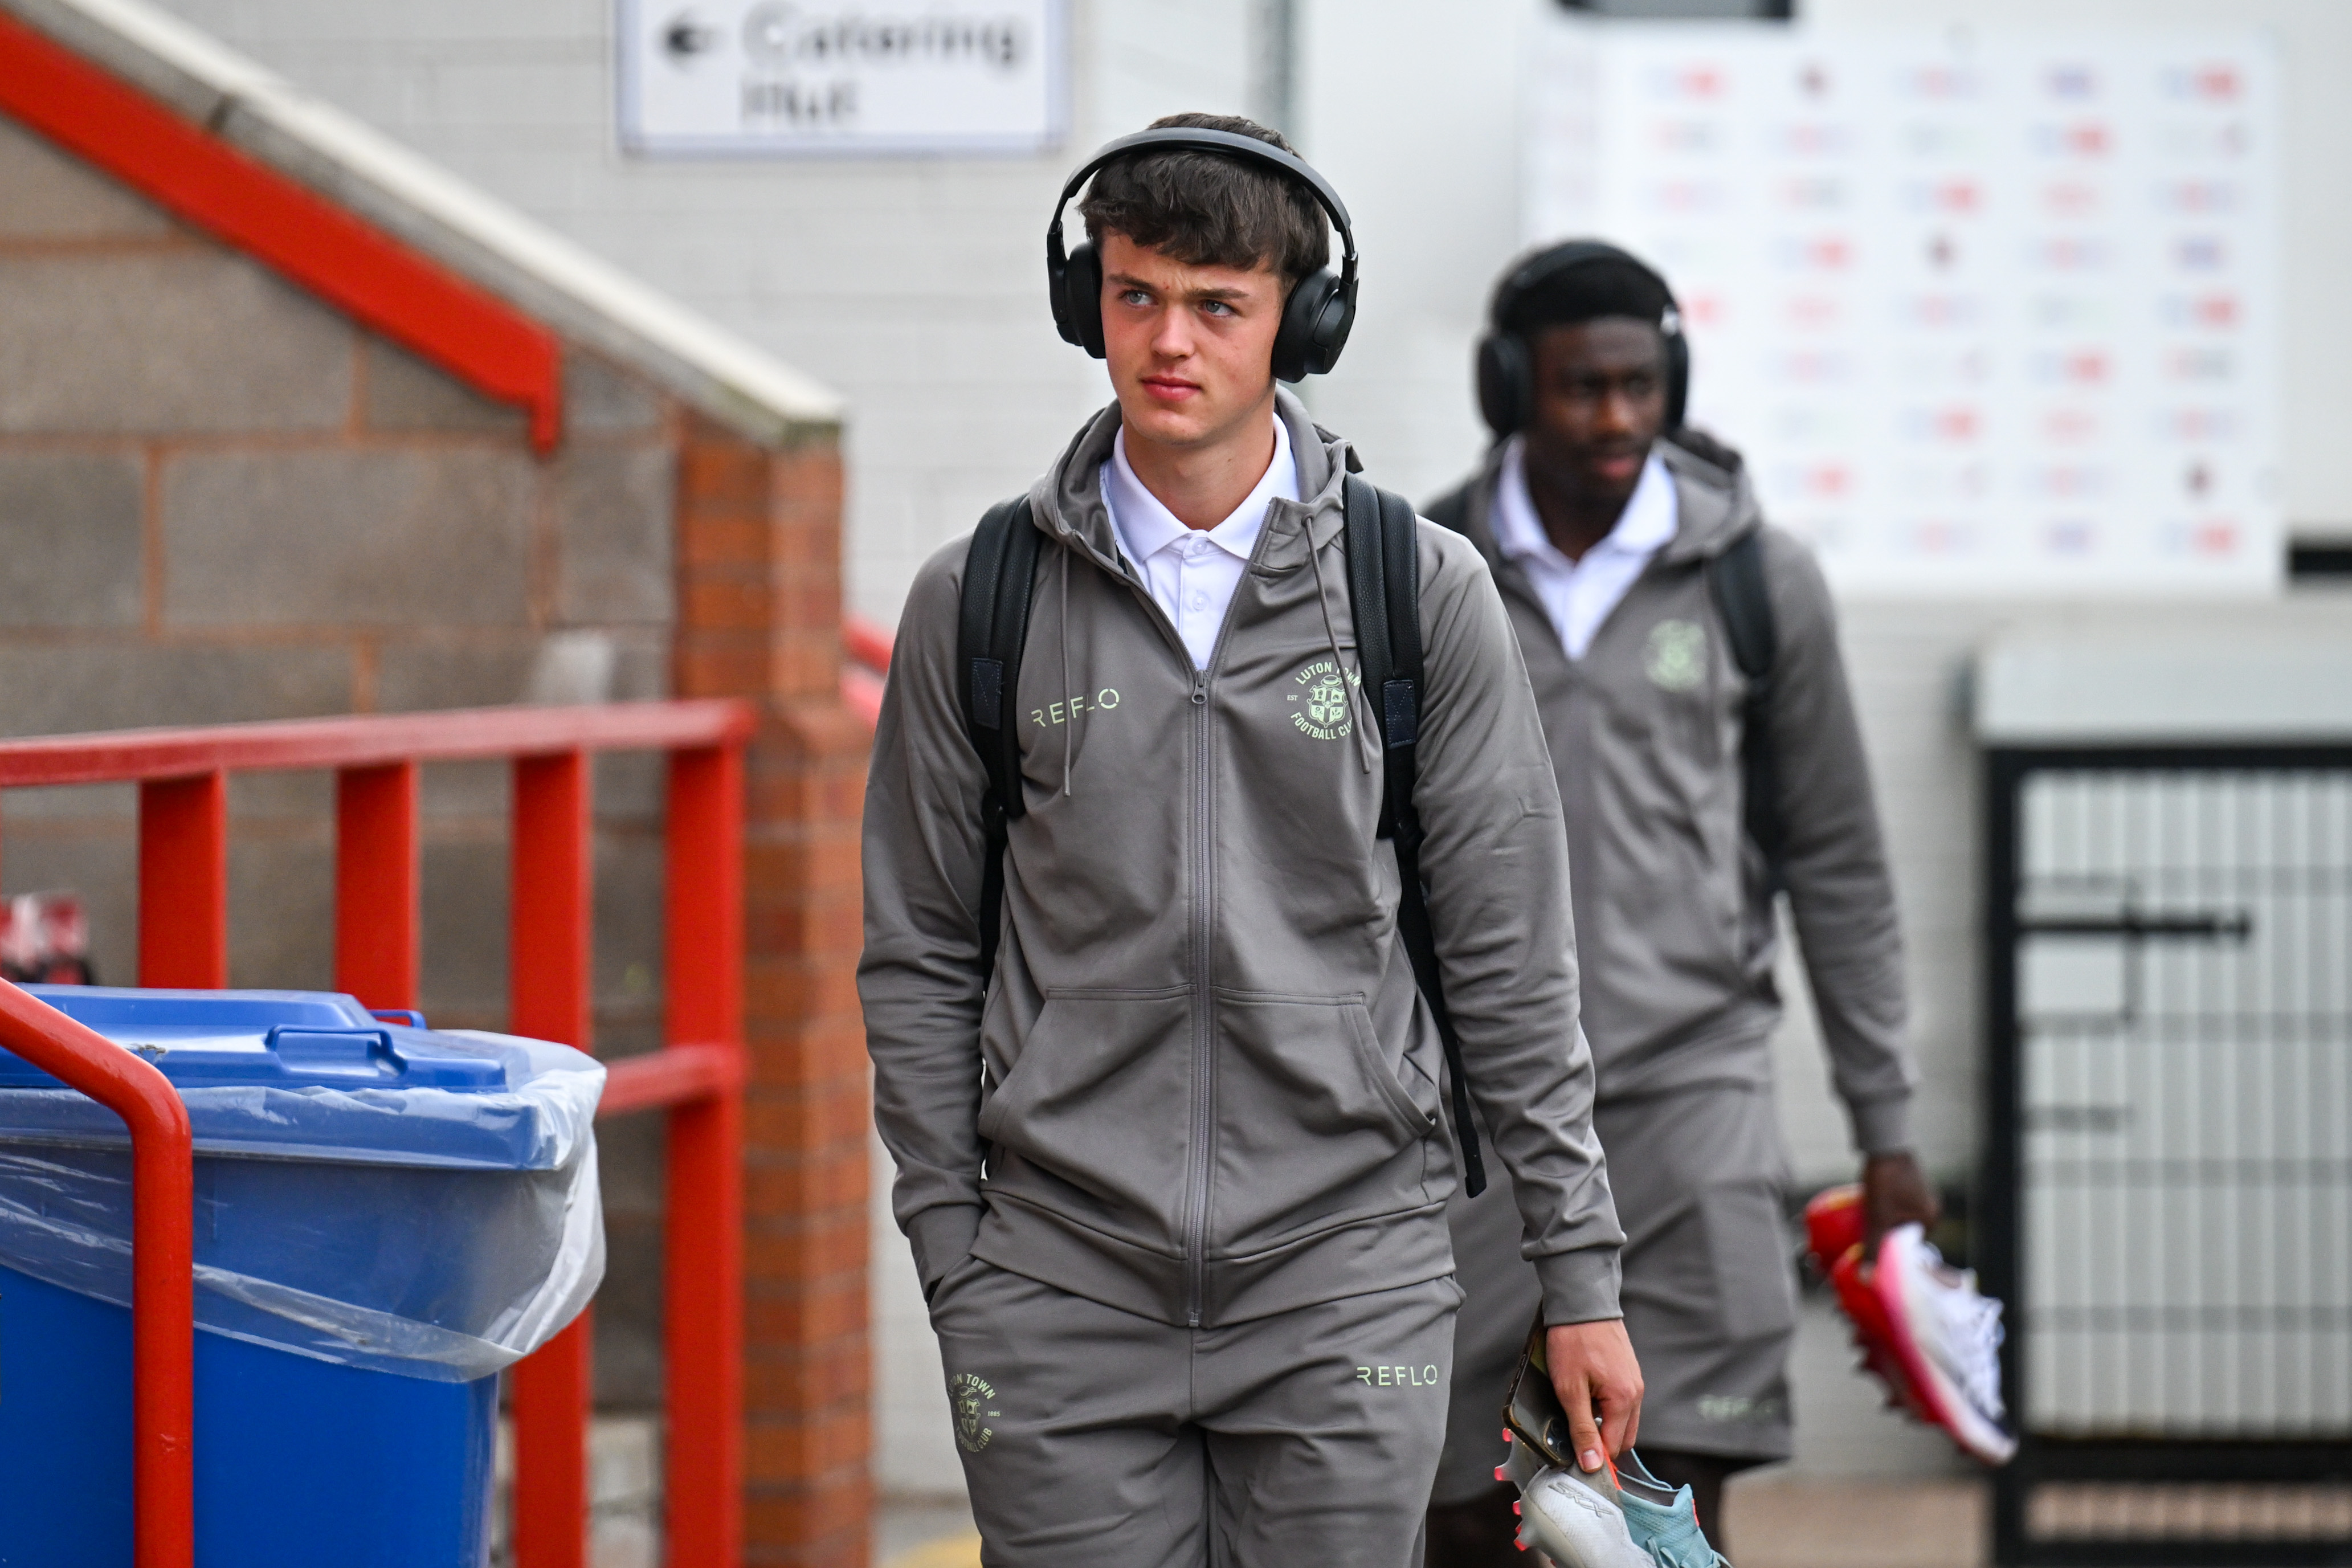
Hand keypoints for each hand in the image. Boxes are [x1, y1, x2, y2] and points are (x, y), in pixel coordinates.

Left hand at [1545, 1318, 1642, 1473]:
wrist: (1582, 1303)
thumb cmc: (1573, 1342)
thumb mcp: (1569, 1389)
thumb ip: (1581, 1428)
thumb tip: (1592, 1463)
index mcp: (1624, 1400)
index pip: (1613, 1447)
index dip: (1594, 1456)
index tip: (1573, 1458)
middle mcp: (1635, 1394)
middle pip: (1621, 1437)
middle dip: (1599, 1441)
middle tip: (1572, 1432)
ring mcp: (1634, 1382)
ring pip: (1621, 1420)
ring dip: (1600, 1423)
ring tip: (1577, 1406)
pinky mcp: (1628, 1373)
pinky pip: (1620, 1403)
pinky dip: (1604, 1407)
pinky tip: (1585, 1393)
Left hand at [1862, 1150, 1938, 1250]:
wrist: (1885, 1142)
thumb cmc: (1885, 1181)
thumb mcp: (1876, 1218)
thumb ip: (1872, 1247)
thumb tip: (1866, 1278)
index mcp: (1930, 1218)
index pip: (1909, 1245)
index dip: (1890, 1252)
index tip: (1872, 1255)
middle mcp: (1928, 1205)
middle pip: (1901, 1230)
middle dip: (1882, 1237)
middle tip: (1861, 1242)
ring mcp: (1918, 1191)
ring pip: (1894, 1214)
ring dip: (1878, 1221)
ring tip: (1857, 1226)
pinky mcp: (1904, 1179)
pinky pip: (1890, 1200)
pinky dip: (1877, 1206)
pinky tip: (1858, 1207)